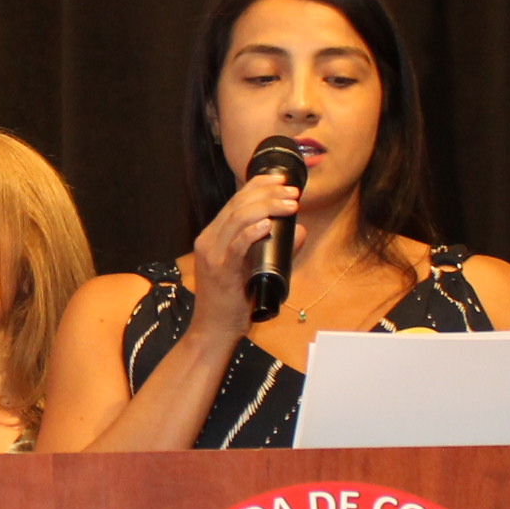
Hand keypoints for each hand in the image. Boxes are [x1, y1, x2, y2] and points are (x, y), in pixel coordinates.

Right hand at [185, 166, 302, 331]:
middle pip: (238, 205)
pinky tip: (268, 224)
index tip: (281, 178)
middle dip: (268, 193)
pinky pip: (236, 245)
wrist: (214, 329)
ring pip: (237, 219)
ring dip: (267, 207)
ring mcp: (212, 255)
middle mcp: (209, 240)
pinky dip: (252, 232)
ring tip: (290, 204)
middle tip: (292, 192)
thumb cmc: (233, 301)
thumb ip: (275, 248)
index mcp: (214, 236)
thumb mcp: (254, 269)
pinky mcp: (220, 271)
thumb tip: (300, 230)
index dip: (258, 185)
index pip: (235, 201)